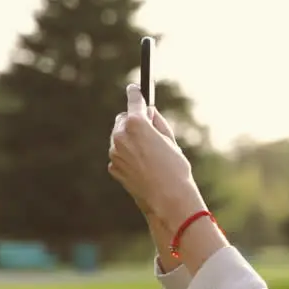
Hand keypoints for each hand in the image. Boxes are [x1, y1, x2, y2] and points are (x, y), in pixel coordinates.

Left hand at [108, 84, 204, 226]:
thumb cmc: (175, 169)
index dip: (135, 94)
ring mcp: (114, 152)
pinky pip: (119, 155)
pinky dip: (128, 157)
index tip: (134, 89)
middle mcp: (120, 135)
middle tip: (148, 130)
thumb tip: (150, 113)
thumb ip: (158, 123)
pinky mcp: (113, 167)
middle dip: (133, 121)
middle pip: (122, 119)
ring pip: (119, 138)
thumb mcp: (171, 141)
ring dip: (130, 140)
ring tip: (150, 156)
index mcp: (136, 124)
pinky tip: (143, 168)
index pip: (134, 102)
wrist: (167, 199)